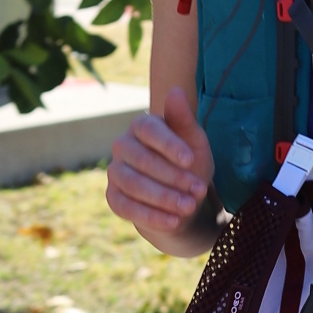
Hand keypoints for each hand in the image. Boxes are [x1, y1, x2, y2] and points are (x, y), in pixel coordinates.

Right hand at [106, 85, 214, 247]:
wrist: (182, 201)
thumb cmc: (189, 166)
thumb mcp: (195, 144)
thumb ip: (184, 120)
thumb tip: (174, 90)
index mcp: (141, 126)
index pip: (148, 129)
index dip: (169, 144)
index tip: (190, 159)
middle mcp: (122, 146)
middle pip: (141, 159)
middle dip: (172, 176)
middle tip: (198, 190)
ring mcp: (115, 172)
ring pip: (132, 184)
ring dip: (163, 197)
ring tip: (189, 207)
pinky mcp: (113, 198)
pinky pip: (126, 207)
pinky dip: (151, 216)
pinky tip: (173, 221)